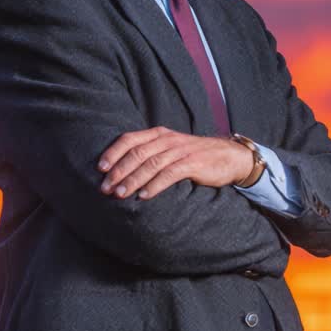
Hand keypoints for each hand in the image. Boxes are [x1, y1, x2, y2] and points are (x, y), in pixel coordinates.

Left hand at [98, 126, 252, 199]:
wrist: (230, 157)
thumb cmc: (195, 155)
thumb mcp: (171, 148)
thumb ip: (151, 153)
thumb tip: (121, 170)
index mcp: (160, 134)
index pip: (130, 139)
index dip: (113, 152)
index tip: (100, 168)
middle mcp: (168, 140)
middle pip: (137, 153)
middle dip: (119, 171)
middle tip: (105, 188)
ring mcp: (181, 151)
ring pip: (151, 164)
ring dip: (133, 180)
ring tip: (120, 194)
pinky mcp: (193, 163)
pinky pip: (170, 174)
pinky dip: (155, 185)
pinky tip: (144, 196)